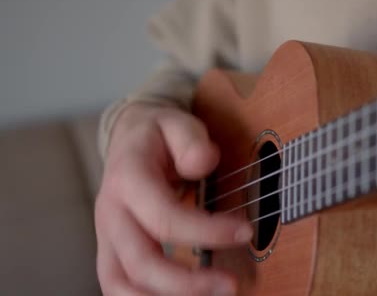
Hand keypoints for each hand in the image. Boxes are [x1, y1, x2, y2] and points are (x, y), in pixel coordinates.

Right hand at [95, 103, 251, 294]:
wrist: (129, 138)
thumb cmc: (159, 133)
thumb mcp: (176, 121)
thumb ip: (190, 138)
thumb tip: (203, 161)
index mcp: (128, 178)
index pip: (165, 217)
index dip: (206, 232)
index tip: (245, 232)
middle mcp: (111, 211)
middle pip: (141, 261)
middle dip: (187, 282)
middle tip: (231, 284)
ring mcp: (106, 234)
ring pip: (121, 283)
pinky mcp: (111, 249)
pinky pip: (117, 285)